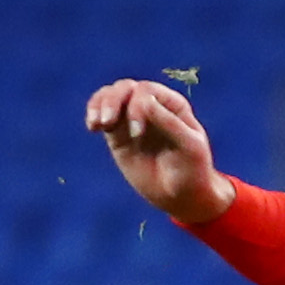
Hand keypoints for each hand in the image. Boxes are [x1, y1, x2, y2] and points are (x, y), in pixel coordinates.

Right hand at [84, 78, 233, 224]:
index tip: (137, 133)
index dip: (137, 106)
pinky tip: (92, 126)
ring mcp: (133, 118)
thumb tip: (143, 101)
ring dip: (100, 104)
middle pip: (125, 88)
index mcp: (172, 105)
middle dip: (113, 101)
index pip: (147, 91)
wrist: (181, 196)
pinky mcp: (118, 134)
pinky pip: (102, 115)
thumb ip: (169, 123)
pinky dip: (93, 114)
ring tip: (96, 124)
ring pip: (111, 96)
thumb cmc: (192, 170)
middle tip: (107, 122)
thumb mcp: (189, 147)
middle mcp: (152, 106)